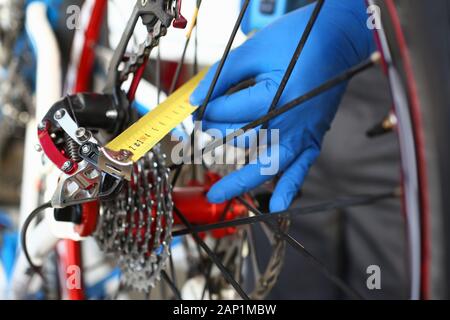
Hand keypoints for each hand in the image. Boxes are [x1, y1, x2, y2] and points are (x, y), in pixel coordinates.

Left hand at [190, 0, 374, 211]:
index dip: (207, 108)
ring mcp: (302, 133)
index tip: (199, 105)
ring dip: (240, 181)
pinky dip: (289, 188)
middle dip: (214, 136)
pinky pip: (301, 169)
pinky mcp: (312, 137)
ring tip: (218, 194)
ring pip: (266, 166)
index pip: (226, 112)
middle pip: (240, 140)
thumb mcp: (254, 49)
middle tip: (200, 132)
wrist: (340, 39)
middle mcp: (289, 122)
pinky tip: (279, 206)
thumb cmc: (300, 39)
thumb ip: (222, 74)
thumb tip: (196, 98)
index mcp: (274, 96)